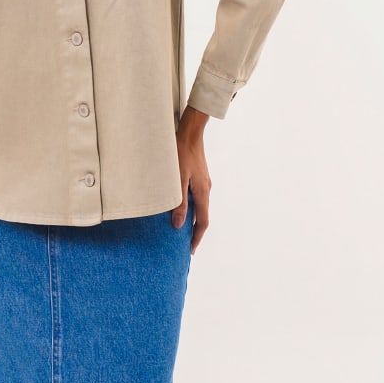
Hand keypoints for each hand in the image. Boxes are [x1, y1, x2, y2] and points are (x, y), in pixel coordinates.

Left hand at [172, 106, 211, 253]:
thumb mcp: (177, 180)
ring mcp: (204, 181)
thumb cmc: (181, 154)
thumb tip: (178, 224)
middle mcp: (206, 188)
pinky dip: (191, 205)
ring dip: (192, 217)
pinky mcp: (199, 175)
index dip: (196, 237)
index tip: (190, 250)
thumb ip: (179, 203)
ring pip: (200, 205)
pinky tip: (181, 205)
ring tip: (181, 226)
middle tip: (185, 242)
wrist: (190, 132)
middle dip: (195, 230)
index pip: (203, 221)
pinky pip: (197, 196)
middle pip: (203, 215)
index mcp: (202, 192)